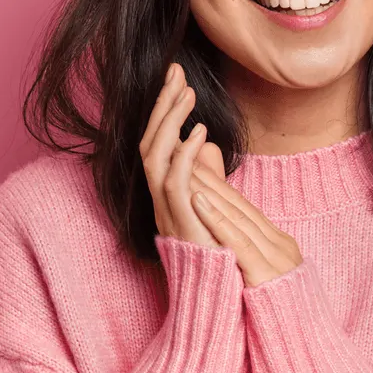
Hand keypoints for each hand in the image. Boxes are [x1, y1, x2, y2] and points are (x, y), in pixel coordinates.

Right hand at [138, 61, 218, 246]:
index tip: (177, 77)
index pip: (158, 142)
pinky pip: (174, 185)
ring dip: (169, 122)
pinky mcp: (180, 226)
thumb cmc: (221, 252)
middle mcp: (159, 200)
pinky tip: (201, 131)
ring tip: (187, 93)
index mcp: (166, 193)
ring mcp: (166, 213)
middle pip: (150, 142)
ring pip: (155, 157)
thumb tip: (208, 143)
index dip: (164, 109)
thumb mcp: (214, 203)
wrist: (222, 300)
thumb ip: (207, 174)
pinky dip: (185, 155)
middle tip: (176, 72)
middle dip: (161, 106)